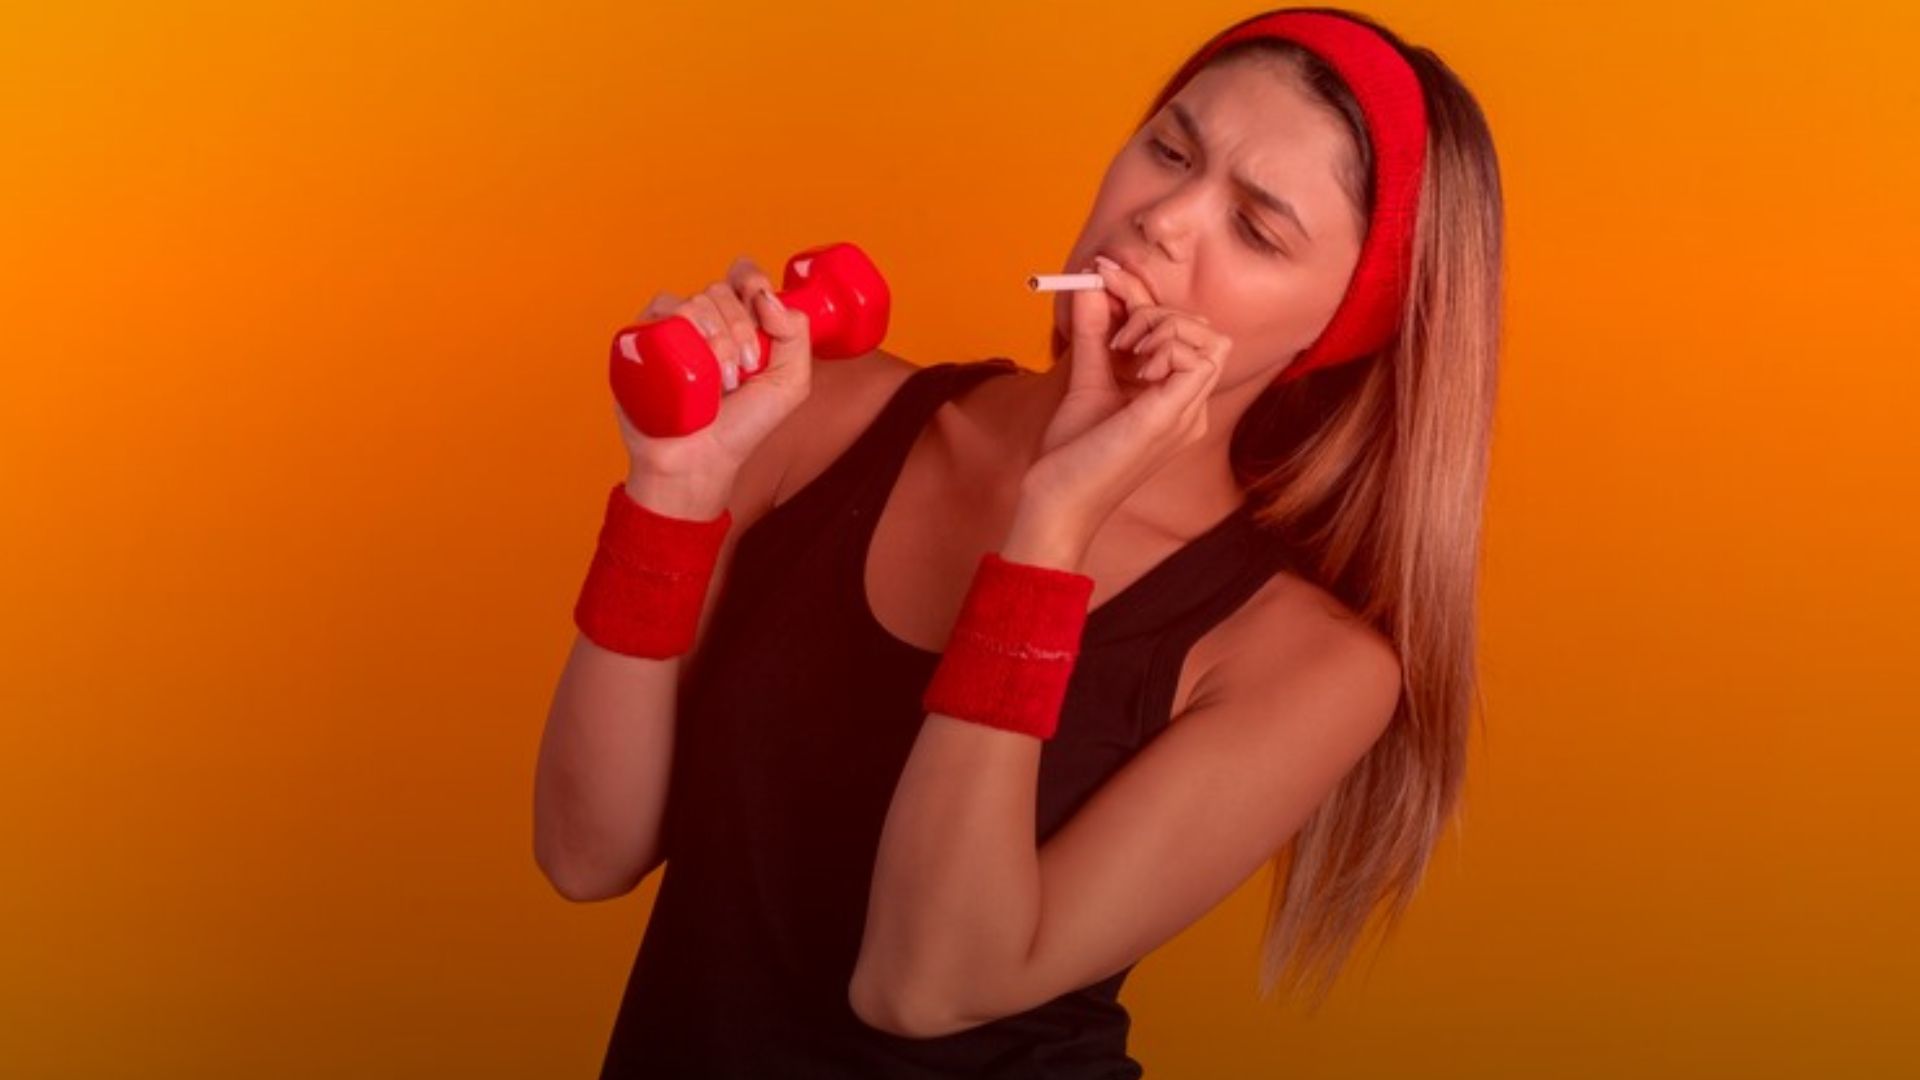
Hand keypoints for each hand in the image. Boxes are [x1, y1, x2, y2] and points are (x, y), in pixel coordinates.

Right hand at [613, 254, 812, 477]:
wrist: (698, 462)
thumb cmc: (741, 427)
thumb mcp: (790, 384)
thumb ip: (798, 335)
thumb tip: (768, 296)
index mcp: (739, 321)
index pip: (742, 276)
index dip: (752, 280)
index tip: (762, 305)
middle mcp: (705, 320)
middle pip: (720, 290)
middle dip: (741, 328)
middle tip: (744, 370)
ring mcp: (673, 329)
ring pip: (693, 302)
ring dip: (714, 339)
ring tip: (719, 383)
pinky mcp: (642, 340)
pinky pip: (658, 313)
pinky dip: (677, 333)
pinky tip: (686, 368)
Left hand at [1017, 255, 1229, 540]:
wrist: (1056, 500)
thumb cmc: (1071, 454)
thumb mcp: (1086, 378)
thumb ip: (1092, 333)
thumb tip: (1091, 284)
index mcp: (1174, 400)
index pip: (1182, 332)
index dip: (1145, 296)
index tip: (1103, 273)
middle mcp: (1189, 407)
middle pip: (1205, 330)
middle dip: (1157, 311)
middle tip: (1114, 334)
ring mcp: (1187, 414)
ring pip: (1212, 339)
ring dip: (1164, 327)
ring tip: (1124, 351)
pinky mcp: (1173, 418)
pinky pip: (1198, 358)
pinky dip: (1166, 346)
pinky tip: (1134, 369)